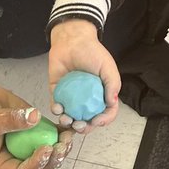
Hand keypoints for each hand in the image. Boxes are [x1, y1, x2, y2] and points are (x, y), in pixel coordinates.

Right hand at [0, 83, 73, 168]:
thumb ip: (10, 120)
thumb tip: (34, 117)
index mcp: (2, 165)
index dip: (37, 165)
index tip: (46, 148)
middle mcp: (16, 159)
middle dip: (54, 160)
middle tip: (63, 144)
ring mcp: (27, 147)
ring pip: (50, 157)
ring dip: (62, 149)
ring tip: (68, 135)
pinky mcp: (34, 132)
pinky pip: (51, 137)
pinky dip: (61, 133)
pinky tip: (68, 125)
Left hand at [48, 18, 120, 132]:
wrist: (72, 40)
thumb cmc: (92, 52)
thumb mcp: (108, 67)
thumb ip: (112, 85)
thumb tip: (111, 104)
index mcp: (102, 94)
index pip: (106, 112)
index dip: (103, 120)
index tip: (97, 121)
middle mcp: (87, 99)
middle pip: (87, 120)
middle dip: (83, 128)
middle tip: (79, 126)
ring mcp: (72, 98)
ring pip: (70, 117)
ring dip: (68, 123)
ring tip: (66, 119)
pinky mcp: (57, 93)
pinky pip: (57, 105)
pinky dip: (57, 110)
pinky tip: (58, 107)